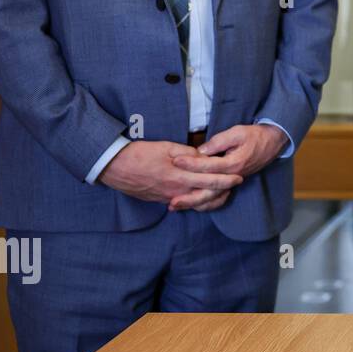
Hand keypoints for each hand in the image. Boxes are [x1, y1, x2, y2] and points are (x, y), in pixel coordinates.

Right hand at [99, 140, 243, 206]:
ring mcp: (168, 198)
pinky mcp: (160, 200)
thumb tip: (203, 156)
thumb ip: (188, 153)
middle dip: (224, 190)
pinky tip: (202, 197)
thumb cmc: (140, 154)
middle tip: (236, 184)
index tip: (238, 176)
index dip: (226, 179)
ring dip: (211, 199)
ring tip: (223, 193)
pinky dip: (196, 201)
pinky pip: (183, 204)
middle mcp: (176, 191)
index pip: (210, 180)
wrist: (114, 167)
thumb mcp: (166, 147)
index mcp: (180, 177)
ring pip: (196, 203)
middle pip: (206, 195)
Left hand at [167, 124, 288, 210]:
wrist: (272, 143)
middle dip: (188, 196)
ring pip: (212, 197)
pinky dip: (203, 204)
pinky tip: (190, 205)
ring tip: (175, 206)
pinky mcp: (231, 183)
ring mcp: (232, 182)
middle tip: (170, 199)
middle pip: (208, 190)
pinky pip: (217, 198)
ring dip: (193, 203)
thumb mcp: (237, 132)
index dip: (191, 163)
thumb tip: (200, 151)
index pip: (208, 166)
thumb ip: (219, 141)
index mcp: (233, 163)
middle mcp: (233, 176)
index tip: (175, 161)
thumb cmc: (254, 136)